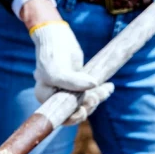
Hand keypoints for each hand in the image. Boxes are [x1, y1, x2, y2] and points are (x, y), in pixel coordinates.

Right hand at [21, 0, 113, 124]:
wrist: (57, 36)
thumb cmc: (53, 53)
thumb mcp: (58, 70)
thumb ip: (72, 81)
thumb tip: (94, 85)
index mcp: (45, 97)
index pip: (59, 116)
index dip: (73, 117)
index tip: (84, 109)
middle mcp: (55, 97)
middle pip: (74, 111)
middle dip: (88, 106)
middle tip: (97, 96)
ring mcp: (67, 91)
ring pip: (84, 103)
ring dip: (97, 98)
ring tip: (107, 89)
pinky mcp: (78, 84)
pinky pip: (90, 93)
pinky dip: (100, 91)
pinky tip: (109, 87)